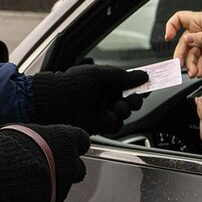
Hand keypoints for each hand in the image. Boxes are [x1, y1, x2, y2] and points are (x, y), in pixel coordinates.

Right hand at [0, 124, 90, 201]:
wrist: (0, 175)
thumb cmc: (10, 149)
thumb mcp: (25, 132)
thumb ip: (39, 138)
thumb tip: (35, 139)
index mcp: (66, 140)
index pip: (82, 139)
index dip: (73, 143)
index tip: (64, 145)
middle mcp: (71, 163)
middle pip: (78, 167)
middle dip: (67, 168)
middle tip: (49, 166)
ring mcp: (64, 185)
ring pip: (63, 185)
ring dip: (52, 184)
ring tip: (29, 180)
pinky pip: (49, 201)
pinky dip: (41, 198)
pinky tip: (25, 192)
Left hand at [31, 64, 147, 133]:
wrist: (52, 104)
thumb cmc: (71, 84)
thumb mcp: (98, 74)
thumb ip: (122, 76)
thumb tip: (144, 75)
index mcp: (104, 81)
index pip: (127, 84)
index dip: (138, 86)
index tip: (149, 86)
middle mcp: (103, 96)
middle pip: (129, 101)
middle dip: (134, 102)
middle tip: (132, 101)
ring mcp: (100, 111)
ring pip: (123, 115)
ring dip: (123, 112)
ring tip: (116, 109)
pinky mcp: (96, 126)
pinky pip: (113, 126)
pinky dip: (113, 122)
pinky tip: (107, 118)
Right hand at [164, 11, 201, 77]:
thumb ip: (201, 39)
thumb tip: (186, 39)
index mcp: (199, 21)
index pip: (179, 19)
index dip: (171, 26)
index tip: (169, 37)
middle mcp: (199, 31)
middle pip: (183, 43)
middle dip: (181, 55)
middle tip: (180, 65)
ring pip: (192, 54)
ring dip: (192, 65)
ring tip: (194, 73)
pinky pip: (200, 60)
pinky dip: (199, 67)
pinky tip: (200, 72)